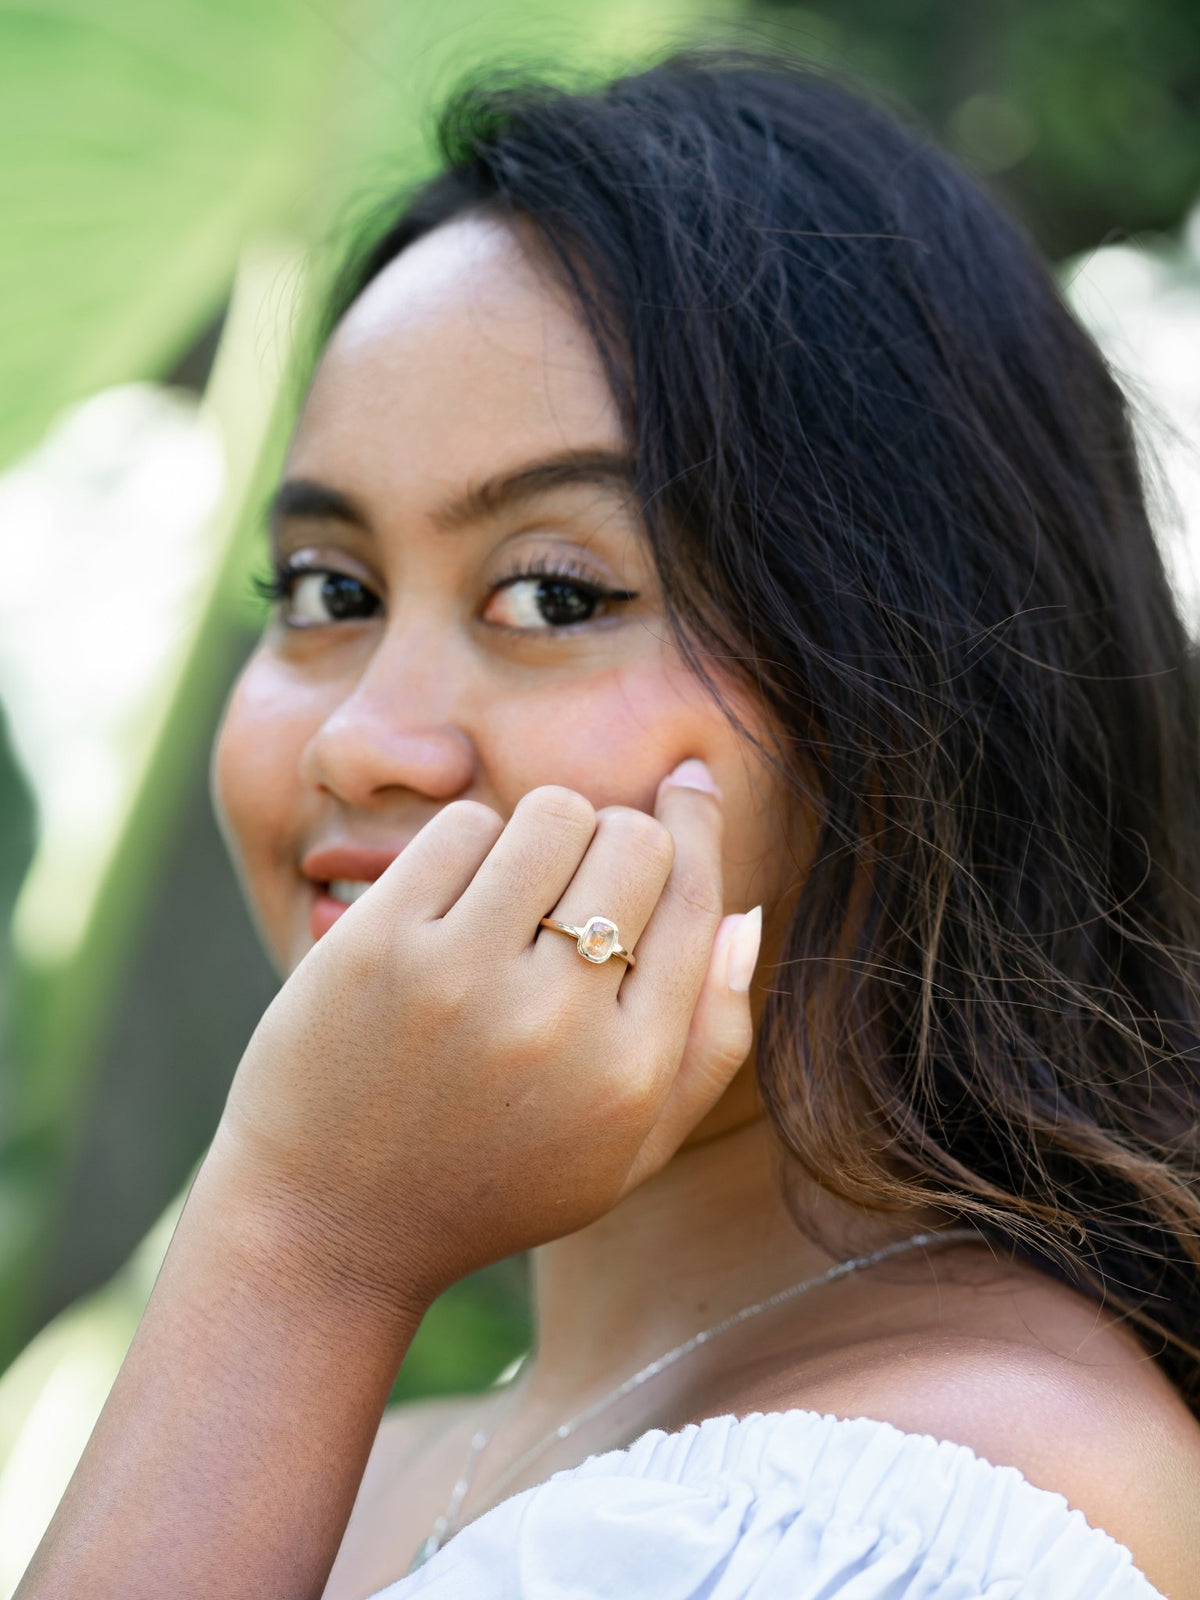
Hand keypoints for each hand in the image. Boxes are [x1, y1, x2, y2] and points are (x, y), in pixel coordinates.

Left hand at [209, 758, 762, 1318]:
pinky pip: (463, 826)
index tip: (687, 785)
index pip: (696, 900)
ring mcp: (458, 978)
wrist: (325, 1227)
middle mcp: (553, 1023)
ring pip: (552, 814)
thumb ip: (710, 1044)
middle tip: (580, 877)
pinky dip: (469, 846)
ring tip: (516, 889)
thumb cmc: (491, 1185)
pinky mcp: (376, 946)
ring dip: (545, 833)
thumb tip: (746, 916)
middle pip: (633, 841)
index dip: (699, 825)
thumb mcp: (627, 1152)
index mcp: (627, 1077)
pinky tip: (452, 903)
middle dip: (619, 836)